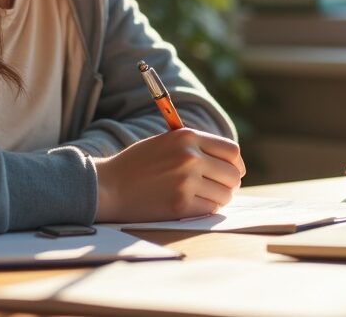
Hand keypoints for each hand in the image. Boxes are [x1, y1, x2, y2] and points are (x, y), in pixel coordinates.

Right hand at [92, 128, 245, 222]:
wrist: (109, 186)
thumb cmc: (137, 164)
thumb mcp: (166, 142)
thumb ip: (196, 147)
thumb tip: (229, 162)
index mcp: (187, 137)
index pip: (231, 151)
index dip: (236, 164)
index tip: (232, 172)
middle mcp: (190, 157)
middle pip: (232, 174)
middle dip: (230, 183)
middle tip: (219, 188)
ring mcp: (186, 181)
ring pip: (224, 195)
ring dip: (218, 198)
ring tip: (202, 196)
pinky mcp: (181, 204)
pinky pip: (210, 209)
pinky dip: (205, 209)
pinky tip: (192, 204)